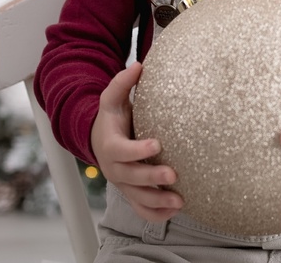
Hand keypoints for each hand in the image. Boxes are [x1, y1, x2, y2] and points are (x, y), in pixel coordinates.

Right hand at [91, 62, 182, 221]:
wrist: (99, 141)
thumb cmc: (111, 118)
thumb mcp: (112, 99)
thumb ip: (123, 83)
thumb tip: (138, 65)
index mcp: (110, 146)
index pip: (122, 151)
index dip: (137, 149)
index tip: (157, 144)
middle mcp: (114, 169)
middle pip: (131, 178)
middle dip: (151, 178)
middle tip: (173, 174)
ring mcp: (123, 184)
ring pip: (138, 199)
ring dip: (158, 202)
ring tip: (180, 201)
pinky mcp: (131, 194)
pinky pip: (142, 209)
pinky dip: (157, 214)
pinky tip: (176, 210)